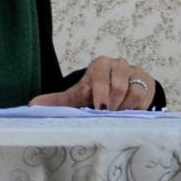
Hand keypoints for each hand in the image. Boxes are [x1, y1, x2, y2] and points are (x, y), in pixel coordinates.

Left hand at [31, 55, 157, 110]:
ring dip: (123, 108)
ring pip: (133, 91)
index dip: (99, 94)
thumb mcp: (78, 96)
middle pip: (117, 84)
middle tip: (106, 116)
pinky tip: (128, 112)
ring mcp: (134, 72)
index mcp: (99, 65)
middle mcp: (118, 64)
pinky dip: (135, 109)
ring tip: (116, 114)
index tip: (99, 109)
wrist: (122, 91)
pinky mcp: (148, 83)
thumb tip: (32, 106)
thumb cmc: (96, 93)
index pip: (99, 77)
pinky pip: (144, 98)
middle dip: (111, 104)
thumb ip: (58, 101)